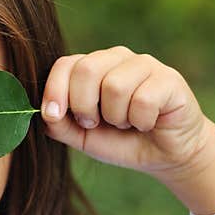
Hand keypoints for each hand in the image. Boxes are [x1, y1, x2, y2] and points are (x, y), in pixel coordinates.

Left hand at [40, 45, 212, 176]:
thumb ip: (59, 125)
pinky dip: (141, 121)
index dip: (54, 90)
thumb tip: (44, 113)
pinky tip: (148, 123)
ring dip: (117, 117)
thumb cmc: (121, 141)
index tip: (54, 115)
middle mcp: (117, 58)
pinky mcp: (169, 78)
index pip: (65, 64)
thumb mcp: (82, 137)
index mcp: (92, 67)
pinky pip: (143, 99)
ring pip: (115, 85)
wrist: (164, 155)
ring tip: (126, 123)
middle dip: (84, 106)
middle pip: (87, 70)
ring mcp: (144, 64)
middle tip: (96, 123)